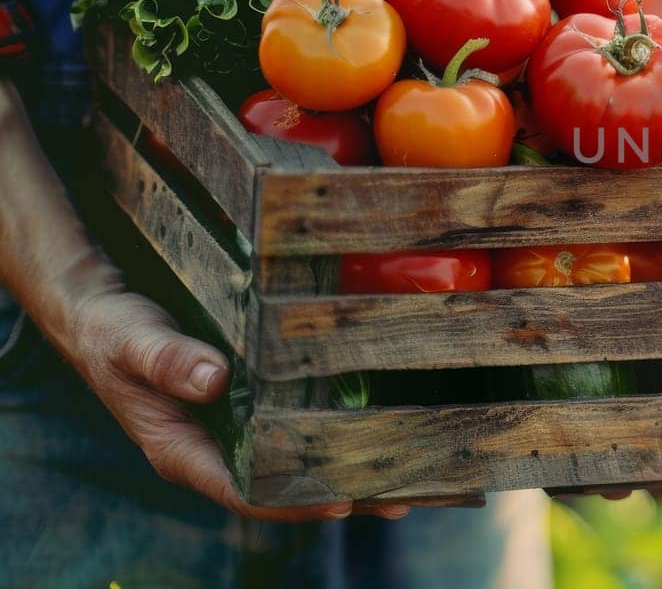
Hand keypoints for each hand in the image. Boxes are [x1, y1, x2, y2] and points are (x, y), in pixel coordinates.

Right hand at [64, 289, 410, 522]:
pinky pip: (295, 428)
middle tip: (399, 495)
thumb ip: (168, 361)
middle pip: (282, 485)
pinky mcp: (249, 405)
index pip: (243, 491)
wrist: (103, 311)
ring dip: (345, 467)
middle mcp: (213, 449)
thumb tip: (214, 380)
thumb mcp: (132, 341)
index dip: (293, 500)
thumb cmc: (113, 331)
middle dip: (338, 493)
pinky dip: (332, 431)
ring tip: (406, 474)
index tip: (342, 501)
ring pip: (295, 460)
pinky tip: (376, 425)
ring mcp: (233, 430)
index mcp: (181, 451)